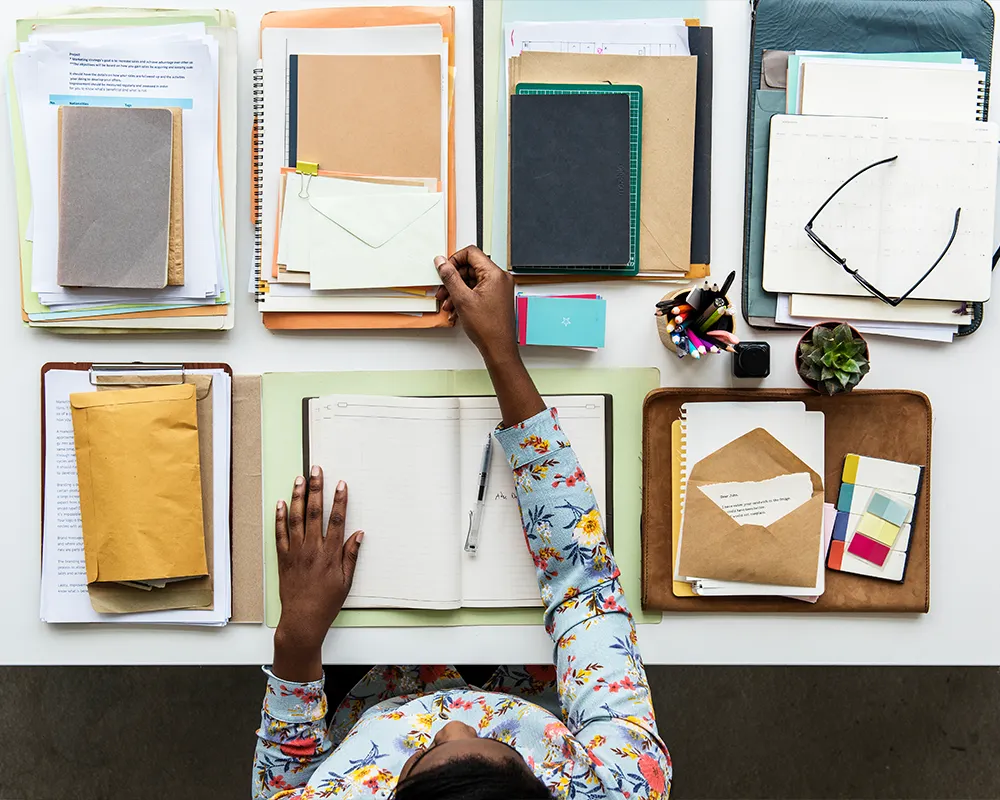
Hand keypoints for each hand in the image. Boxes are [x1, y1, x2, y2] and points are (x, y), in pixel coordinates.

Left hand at [272, 467, 363, 681]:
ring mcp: (296, 552)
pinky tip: (281, 503)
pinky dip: (280, 517)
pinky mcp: (283, 558)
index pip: (337, 520)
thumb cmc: (327, 602)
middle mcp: (312, 549)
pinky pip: (279, 533)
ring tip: (299, 479)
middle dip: (316, 489)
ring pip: (295, 518)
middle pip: (314, 512)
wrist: (302, 619)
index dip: (339, 500)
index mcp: (330, 554)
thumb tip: (358, 534)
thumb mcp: (346, 581)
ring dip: (298, 497)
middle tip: (316, 471)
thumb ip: (351, 555)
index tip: (341, 484)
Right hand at [435, 246, 516, 362]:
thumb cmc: (488, 328)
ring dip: (456, 291)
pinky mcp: (496, 297)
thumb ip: (450, 277)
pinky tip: (456, 310)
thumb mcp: (462, 299)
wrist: (498, 348)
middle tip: (442, 291)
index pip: (471, 253)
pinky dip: (465, 298)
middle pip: (470, 267)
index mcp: (494, 274)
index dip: (454, 260)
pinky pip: (477, 291)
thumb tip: (441, 262)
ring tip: (448, 304)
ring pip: (472, 281)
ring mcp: (499, 288)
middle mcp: (499, 278)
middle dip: (453, 280)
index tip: (444, 271)